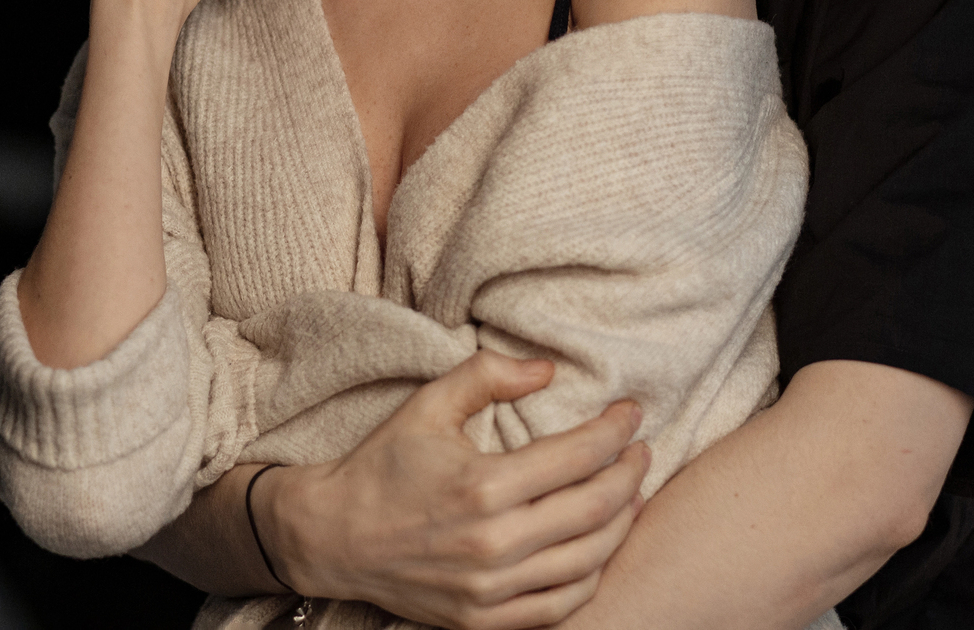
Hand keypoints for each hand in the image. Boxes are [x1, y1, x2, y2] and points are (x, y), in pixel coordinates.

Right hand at [260, 351, 650, 629]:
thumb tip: (548, 369)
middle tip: (641, 450)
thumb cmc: (382, 466)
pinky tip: (599, 547)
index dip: (616, 431)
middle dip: (632, 474)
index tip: (632, 413)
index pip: (578, 456)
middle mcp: (494, 543)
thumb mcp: (428, 405)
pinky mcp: (484, 621)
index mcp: (483, 485)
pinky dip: (592, 575)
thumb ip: (488, 375)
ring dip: (623, 523)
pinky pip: (562, 605)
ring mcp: (491, 590)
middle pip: (596, 509)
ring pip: (589, 560)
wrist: (332, 537)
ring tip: (631, 495)